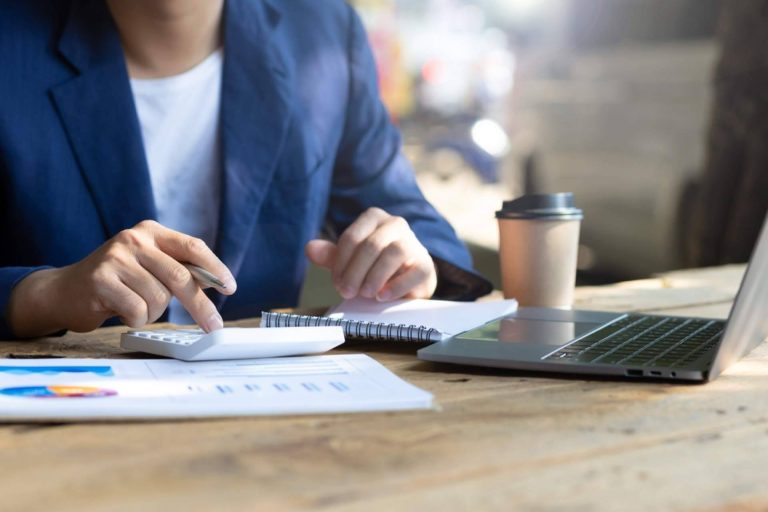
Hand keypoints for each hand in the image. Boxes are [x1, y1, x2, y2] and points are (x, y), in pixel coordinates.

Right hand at [8, 220, 235, 336]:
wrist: (63, 291)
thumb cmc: (116, 282)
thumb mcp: (148, 266)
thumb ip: (178, 269)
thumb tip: (216, 282)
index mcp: (151, 232)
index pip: (193, 247)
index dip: (215, 268)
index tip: (230, 288)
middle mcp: (134, 239)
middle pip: (181, 277)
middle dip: (200, 306)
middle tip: (214, 325)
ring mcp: (116, 258)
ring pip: (159, 298)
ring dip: (154, 312)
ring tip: (135, 305)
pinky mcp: (101, 279)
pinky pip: (137, 310)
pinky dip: (136, 319)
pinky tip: (121, 310)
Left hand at [305, 208, 436, 300]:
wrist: (406, 281)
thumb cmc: (375, 267)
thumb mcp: (350, 261)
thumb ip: (330, 255)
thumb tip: (310, 248)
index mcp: (374, 218)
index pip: (352, 237)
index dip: (341, 262)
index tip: (337, 282)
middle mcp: (396, 224)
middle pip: (371, 246)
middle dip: (355, 272)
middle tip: (347, 292)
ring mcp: (414, 243)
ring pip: (393, 253)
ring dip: (374, 277)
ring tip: (365, 294)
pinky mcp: (426, 265)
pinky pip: (412, 273)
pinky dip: (394, 287)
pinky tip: (382, 296)